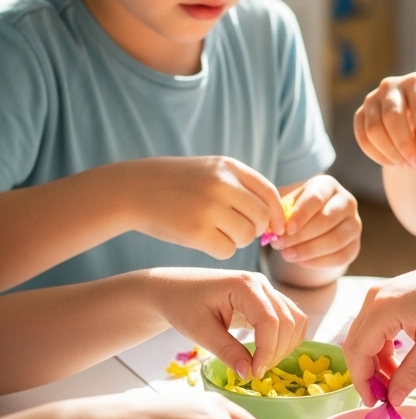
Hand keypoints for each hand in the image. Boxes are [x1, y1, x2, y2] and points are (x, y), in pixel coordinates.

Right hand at [128, 157, 286, 257]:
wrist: (134, 189)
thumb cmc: (177, 184)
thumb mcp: (211, 171)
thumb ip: (241, 188)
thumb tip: (274, 220)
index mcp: (229, 167)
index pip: (269, 194)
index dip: (278, 215)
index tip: (277, 228)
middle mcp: (223, 184)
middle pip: (261, 218)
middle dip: (253, 229)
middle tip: (234, 229)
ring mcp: (210, 208)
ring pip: (246, 236)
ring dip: (235, 240)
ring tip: (214, 231)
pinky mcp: (197, 231)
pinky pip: (227, 250)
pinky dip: (219, 250)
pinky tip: (203, 240)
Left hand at [144, 267, 306, 379]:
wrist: (174, 289)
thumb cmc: (182, 305)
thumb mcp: (200, 331)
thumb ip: (226, 351)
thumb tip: (249, 374)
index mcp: (244, 285)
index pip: (270, 321)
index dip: (267, 351)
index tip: (253, 373)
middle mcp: (261, 283)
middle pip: (288, 321)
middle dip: (277, 351)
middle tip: (254, 372)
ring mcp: (267, 289)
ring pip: (295, 320)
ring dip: (285, 346)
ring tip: (260, 364)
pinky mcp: (267, 298)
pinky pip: (291, 319)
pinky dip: (286, 339)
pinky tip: (267, 353)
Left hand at [273, 176, 360, 269]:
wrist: (315, 224)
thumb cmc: (298, 211)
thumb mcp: (288, 205)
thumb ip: (280, 214)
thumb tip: (272, 229)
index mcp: (328, 185)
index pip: (316, 198)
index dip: (301, 214)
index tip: (286, 229)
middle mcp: (346, 202)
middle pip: (327, 219)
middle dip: (301, 235)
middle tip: (280, 245)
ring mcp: (354, 224)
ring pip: (336, 240)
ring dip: (309, 250)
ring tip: (288, 255)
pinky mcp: (355, 245)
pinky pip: (341, 257)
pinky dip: (319, 262)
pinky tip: (302, 262)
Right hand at [343, 251, 415, 407]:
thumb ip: (411, 375)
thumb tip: (393, 401)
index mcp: (382, 309)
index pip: (358, 352)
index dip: (362, 381)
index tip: (375, 403)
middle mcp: (373, 299)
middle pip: (355, 344)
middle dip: (366, 373)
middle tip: (384, 397)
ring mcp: (379, 295)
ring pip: (364, 337)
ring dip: (375, 362)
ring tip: (395, 383)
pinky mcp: (388, 296)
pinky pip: (375, 328)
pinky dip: (381, 349)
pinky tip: (398, 364)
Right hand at [354, 74, 415, 165]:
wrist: (412, 116)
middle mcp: (391, 86)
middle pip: (392, 117)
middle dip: (404, 144)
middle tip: (415, 163)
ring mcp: (372, 98)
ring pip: (374, 129)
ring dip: (390, 152)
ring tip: (406, 164)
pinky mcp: (360, 113)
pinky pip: (363, 138)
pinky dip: (377, 155)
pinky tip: (392, 161)